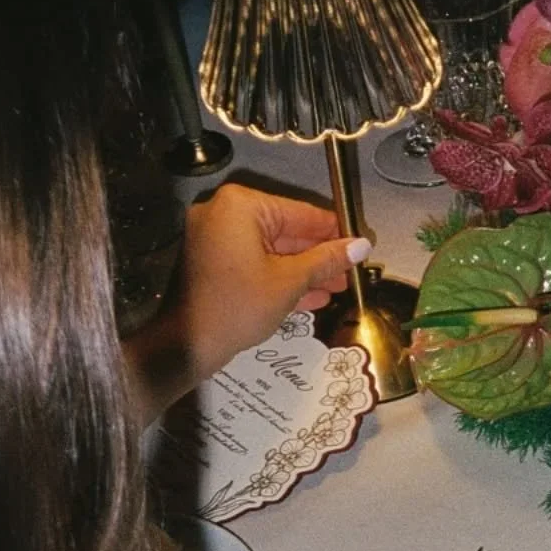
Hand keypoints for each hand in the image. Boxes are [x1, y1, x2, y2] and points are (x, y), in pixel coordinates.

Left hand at [124, 183, 370, 419]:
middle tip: (351, 272)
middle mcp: (225, 214)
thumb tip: (363, 245)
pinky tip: (312, 296)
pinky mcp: (215, 263)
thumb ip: (326, 260)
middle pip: (285, 230)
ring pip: (272, 250)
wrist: (187, 343)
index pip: (300, 213)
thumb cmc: (239, 306)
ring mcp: (216, 238)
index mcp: (241, 207)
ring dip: (304, 270)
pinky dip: (281, 277)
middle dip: (319, 255)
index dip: (334, 231)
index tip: (360, 243)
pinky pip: (255, 262)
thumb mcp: (290, 282)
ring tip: (338, 286)